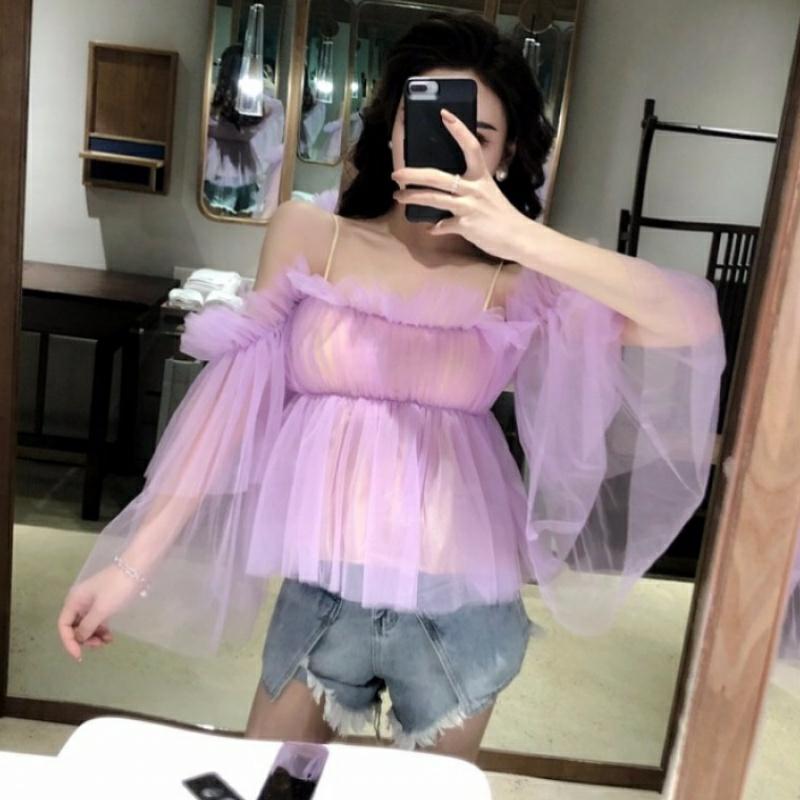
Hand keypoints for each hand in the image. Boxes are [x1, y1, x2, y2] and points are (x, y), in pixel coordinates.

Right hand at [57, 564, 142, 660]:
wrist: (138, 568)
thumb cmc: (117, 588)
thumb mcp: (101, 610)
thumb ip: (87, 627)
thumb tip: (79, 639)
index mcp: (74, 600)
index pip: (64, 626)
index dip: (69, 642)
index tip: (80, 656)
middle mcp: (79, 600)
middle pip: (75, 626)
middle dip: (84, 639)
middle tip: (99, 645)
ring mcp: (92, 600)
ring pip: (87, 624)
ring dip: (94, 635)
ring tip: (107, 641)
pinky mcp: (104, 601)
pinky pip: (97, 619)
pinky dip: (101, 629)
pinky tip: (110, 636)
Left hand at [391, 107, 529, 258]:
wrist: (517, 236)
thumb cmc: (500, 214)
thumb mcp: (487, 193)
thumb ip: (469, 187)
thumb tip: (444, 187)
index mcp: (481, 176)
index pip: (470, 146)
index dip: (458, 130)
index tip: (444, 114)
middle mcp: (475, 188)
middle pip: (439, 176)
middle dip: (414, 174)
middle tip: (396, 173)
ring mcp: (470, 206)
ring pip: (435, 198)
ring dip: (413, 197)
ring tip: (398, 196)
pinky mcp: (467, 225)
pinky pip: (443, 225)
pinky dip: (435, 228)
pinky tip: (430, 228)